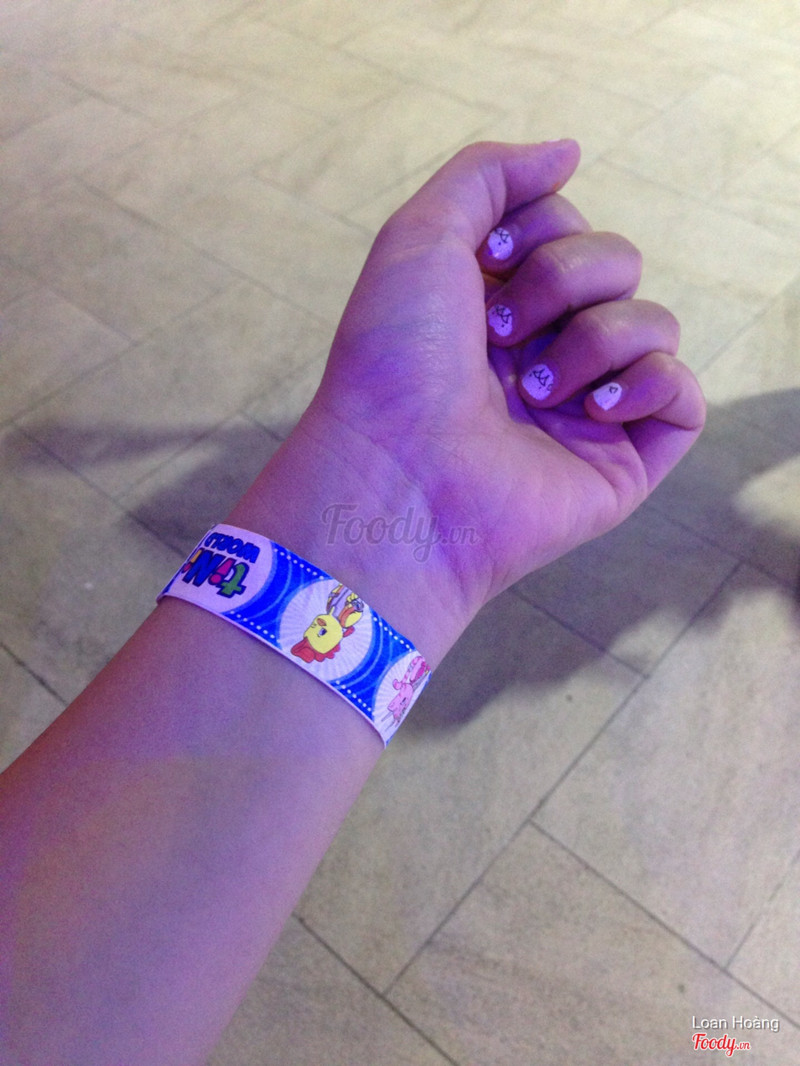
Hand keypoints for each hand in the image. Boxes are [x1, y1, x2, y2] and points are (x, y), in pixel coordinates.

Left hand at [247, 141, 704, 659]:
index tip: (490, 265)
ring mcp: (587, 406)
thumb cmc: (397, 359)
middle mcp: (546, 348)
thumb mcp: (421, 235)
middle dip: (564, 281)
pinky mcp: (622, 460)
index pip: (569, 225)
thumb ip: (490, 174)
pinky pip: (683, 395)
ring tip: (532, 394)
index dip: (541, 230)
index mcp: (501, 302)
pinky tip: (593, 410)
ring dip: (593, 341)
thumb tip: (570, 152)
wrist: (400, 475)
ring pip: (653, 323)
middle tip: (500, 336)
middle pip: (617, 263)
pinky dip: (650, 385)